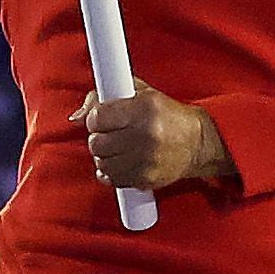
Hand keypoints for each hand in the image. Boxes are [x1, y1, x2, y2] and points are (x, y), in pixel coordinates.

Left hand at [81, 88, 232, 192]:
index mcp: (144, 109)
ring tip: (117, 148)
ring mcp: (145, 160)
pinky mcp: (145, 179)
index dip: (94, 118)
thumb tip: (77, 116)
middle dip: (98, 137)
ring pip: (102, 162)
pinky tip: (121, 162)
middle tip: (109, 134)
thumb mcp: (142, 94)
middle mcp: (145, 135)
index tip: (100, 118)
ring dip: (104, 156)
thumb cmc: (168, 116)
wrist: (198, 143)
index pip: (97, 117)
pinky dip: (112, 172)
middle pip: (97, 142)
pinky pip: (113, 179)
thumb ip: (106, 96)